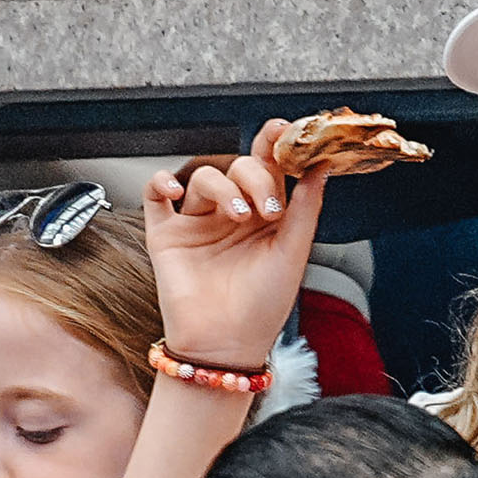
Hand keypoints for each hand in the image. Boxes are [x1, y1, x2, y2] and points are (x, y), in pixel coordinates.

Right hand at [143, 121, 326, 370]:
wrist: (225, 346)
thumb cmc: (262, 307)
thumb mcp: (293, 253)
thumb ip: (306, 206)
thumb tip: (322, 164)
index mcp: (265, 216)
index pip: (269, 168)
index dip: (274, 145)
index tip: (283, 131)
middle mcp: (231, 214)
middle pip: (238, 167)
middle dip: (255, 177)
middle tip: (266, 205)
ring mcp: (197, 223)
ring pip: (204, 178)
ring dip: (223, 188)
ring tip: (238, 216)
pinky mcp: (166, 235)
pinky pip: (155, 195)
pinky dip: (161, 182)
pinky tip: (175, 188)